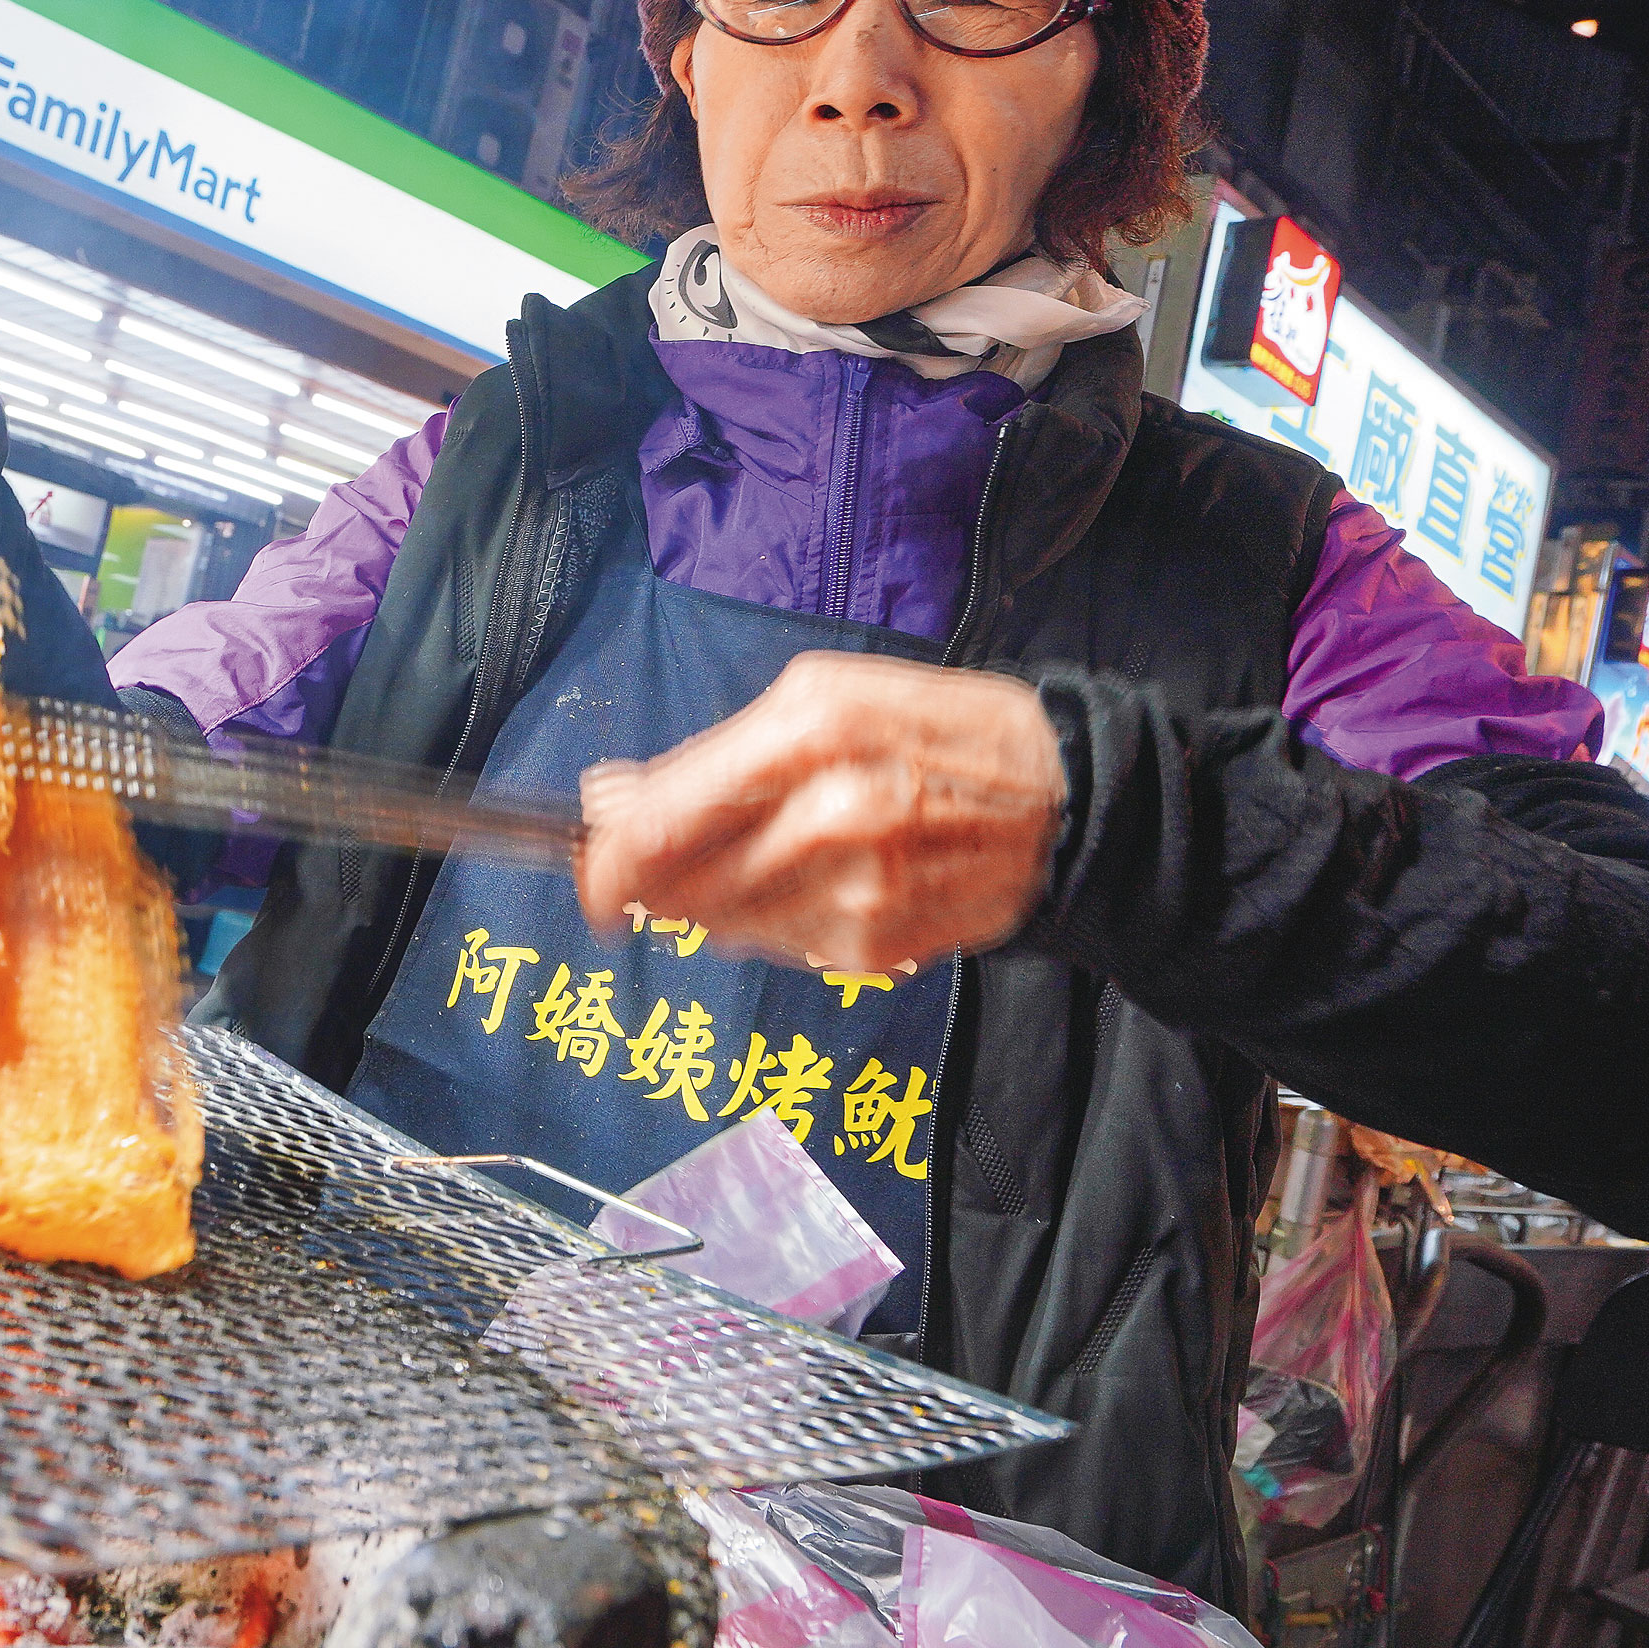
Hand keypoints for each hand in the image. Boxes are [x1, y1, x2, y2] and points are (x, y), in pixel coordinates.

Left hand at [575, 651, 1068, 974]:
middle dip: (645, 886)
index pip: (665, 821)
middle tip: (636, 878)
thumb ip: (711, 755)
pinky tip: (812, 884)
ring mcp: (854, 894)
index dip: (604, 856)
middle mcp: (830, 819)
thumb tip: (610, 800)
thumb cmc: (941, 733)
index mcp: (810, 736)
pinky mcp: (874, 949)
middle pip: (680, 887)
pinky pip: (778, 947)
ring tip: (758, 860)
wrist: (1066, 803)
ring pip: (721, 924)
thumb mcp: (828, 698)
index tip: (583, 866)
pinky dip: (772, 921)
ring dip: (710, 903)